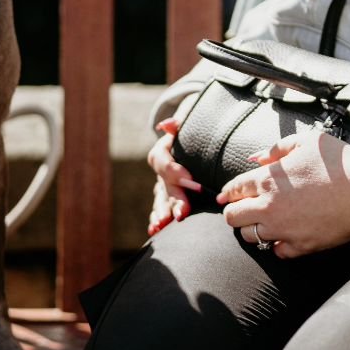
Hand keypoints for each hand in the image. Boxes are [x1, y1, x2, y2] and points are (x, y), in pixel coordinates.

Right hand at [145, 116, 202, 236]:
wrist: (192, 134)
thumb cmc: (193, 127)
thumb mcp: (188, 118)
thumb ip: (179, 122)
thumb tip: (166, 125)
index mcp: (162, 151)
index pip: (163, 163)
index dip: (176, 172)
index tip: (194, 182)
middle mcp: (160, 170)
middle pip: (164, 185)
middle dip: (174, 200)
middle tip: (183, 213)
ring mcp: (163, 184)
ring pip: (160, 199)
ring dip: (162, 213)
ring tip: (163, 226)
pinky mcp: (168, 195)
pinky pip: (161, 208)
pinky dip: (158, 220)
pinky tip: (155, 231)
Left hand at [215, 128, 349, 258]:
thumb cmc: (340, 164)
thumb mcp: (308, 142)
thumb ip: (277, 148)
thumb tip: (255, 158)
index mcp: (268, 179)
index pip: (233, 189)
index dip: (227, 193)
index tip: (225, 197)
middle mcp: (269, 207)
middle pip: (232, 218)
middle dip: (234, 212)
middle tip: (244, 209)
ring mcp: (283, 230)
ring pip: (250, 237)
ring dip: (253, 229)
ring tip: (265, 222)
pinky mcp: (299, 247)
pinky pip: (276, 252)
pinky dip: (277, 245)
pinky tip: (286, 235)